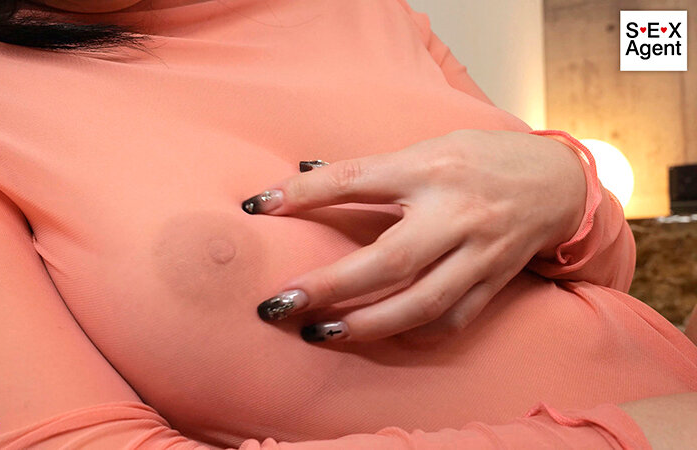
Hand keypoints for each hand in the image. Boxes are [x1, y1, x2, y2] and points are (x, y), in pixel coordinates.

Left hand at [242, 129, 586, 342]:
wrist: (557, 182)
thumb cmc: (482, 159)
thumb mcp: (430, 147)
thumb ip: (376, 168)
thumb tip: (307, 175)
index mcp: (431, 167)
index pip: (356, 179)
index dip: (304, 193)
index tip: (260, 206)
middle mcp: (456, 212)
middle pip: (388, 258)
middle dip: (330, 285)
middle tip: (281, 303)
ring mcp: (478, 252)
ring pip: (419, 302)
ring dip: (365, 324)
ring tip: (319, 333)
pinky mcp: (494, 281)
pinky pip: (451, 319)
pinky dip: (411, 333)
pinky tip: (378, 336)